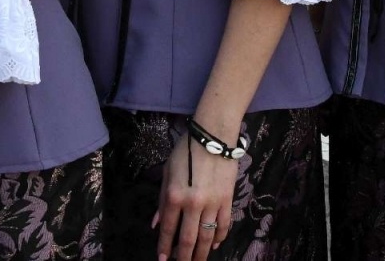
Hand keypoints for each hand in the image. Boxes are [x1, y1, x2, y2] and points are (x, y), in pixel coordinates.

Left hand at [155, 132, 236, 260]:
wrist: (213, 136)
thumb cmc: (185, 150)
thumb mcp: (167, 173)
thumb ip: (162, 201)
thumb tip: (157, 224)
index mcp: (174, 196)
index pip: (168, 229)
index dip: (164, 247)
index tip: (163, 260)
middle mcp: (193, 204)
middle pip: (188, 239)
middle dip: (183, 257)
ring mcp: (212, 204)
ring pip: (206, 237)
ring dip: (201, 253)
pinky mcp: (227, 200)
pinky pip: (223, 225)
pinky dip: (219, 237)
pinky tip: (214, 245)